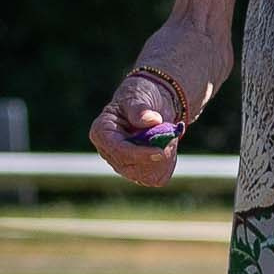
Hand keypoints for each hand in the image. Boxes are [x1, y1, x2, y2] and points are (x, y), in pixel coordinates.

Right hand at [88, 72, 185, 189]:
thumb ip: (140, 109)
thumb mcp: (138, 96)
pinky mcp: (137, 171)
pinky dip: (167, 165)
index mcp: (102, 132)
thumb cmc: (140, 96)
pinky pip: (155, 178)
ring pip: (145, 176)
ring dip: (163, 161)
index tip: (162, 152)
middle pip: (132, 168)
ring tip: (169, 140)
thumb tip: (151, 120)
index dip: (141, 154)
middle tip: (171, 138)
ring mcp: (122, 164)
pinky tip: (168, 148)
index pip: (119, 151)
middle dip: (155, 157)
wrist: (152, 104)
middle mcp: (108, 152)